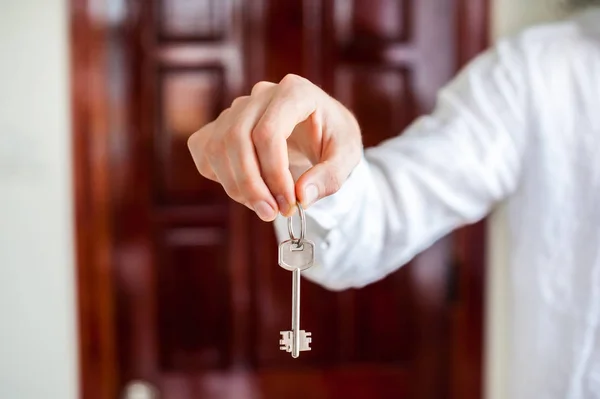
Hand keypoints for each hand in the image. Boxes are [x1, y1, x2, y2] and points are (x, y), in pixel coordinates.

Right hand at [187, 74, 361, 220]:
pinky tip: (247, 190)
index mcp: (295, 92)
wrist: (321, 130)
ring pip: (218, 147)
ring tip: (264, 207)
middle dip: (251, 184)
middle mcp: (262, 93)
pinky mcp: (222, 124)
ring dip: (236, 186)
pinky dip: (219, 176)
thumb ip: (330, 176)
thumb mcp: (348, 156)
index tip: (289, 204)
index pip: (268, 132)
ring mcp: (238, 107)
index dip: (274, 174)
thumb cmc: (334, 140)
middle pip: (237, 138)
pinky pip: (204, 150)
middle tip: (271, 213)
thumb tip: (302, 197)